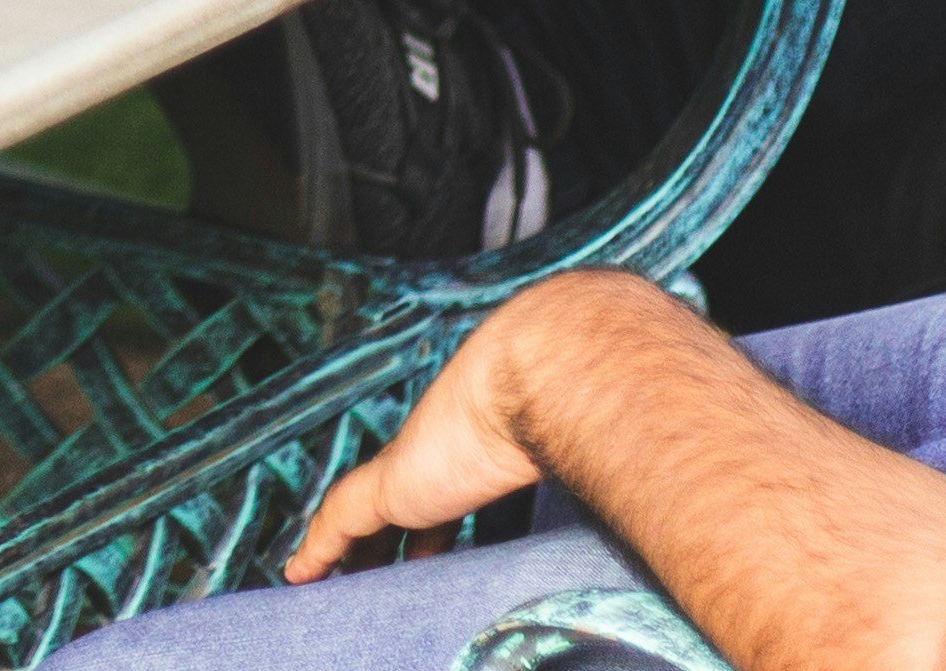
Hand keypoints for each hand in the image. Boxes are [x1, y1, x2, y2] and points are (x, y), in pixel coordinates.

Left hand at [285, 278, 624, 578]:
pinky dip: (317, 549)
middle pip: (402, 506)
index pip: (446, 490)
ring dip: (347, 552)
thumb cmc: (586, 398)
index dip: (433, 523)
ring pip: (361, 517)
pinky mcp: (392, 484)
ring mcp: (413, 465)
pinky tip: (296, 574)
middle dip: (388, 541)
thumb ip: (602, 464)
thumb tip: (649, 481)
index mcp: (481, 445)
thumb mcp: (590, 445)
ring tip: (329, 581)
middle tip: (377, 570)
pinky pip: (338, 523)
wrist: (554, 366)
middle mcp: (441, 452)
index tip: (426, 547)